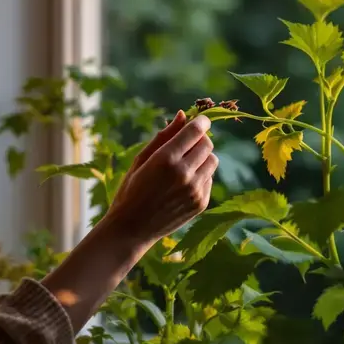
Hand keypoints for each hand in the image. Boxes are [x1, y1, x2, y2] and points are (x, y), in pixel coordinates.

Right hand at [104, 111, 216, 244]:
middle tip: (188, 143)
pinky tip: (183, 183)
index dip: (201, 122)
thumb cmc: (131, 190)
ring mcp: (195, 190)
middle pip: (207, 144)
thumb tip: (183, 115)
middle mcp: (184, 174)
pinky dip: (201, 175)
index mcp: (166, 159)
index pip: (196, 131)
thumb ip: (164, 136)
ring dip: (202, 157)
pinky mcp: (201, 203)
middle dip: (200, 139)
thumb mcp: (141, 160)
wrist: (131, 228)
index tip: (201, 120)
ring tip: (185, 164)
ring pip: (213, 161)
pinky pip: (209, 179)